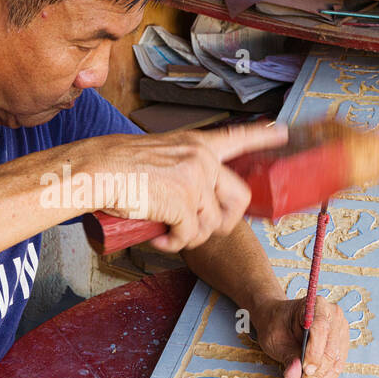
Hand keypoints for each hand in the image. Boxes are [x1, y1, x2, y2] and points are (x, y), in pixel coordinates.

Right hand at [75, 122, 288, 252]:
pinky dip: (172, 245)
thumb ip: (179, 169)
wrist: (96, 170)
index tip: (282, 132)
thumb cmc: (115, 166)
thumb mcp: (158, 156)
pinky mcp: (184, 203)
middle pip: (239, 198)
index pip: (238, 137)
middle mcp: (202, 159)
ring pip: (211, 224)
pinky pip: (189, 236)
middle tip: (200, 230)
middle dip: (224, 222)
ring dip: (189, 238)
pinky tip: (157, 239)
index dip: (263, 137)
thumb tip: (187, 202)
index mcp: (196, 144)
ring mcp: (195, 180)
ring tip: (166, 235)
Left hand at [252, 294, 349, 377]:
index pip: (321, 328)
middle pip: (330, 350)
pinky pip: (334, 369)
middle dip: (316, 377)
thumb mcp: (274, 338)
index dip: (315, 351)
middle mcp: (334, 317)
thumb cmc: (276, 324)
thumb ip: (286, 356)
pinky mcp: (341, 347)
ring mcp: (340, 332)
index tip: (306, 370)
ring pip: (334, 364)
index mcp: (316, 305)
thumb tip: (294, 376)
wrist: (278, 319)